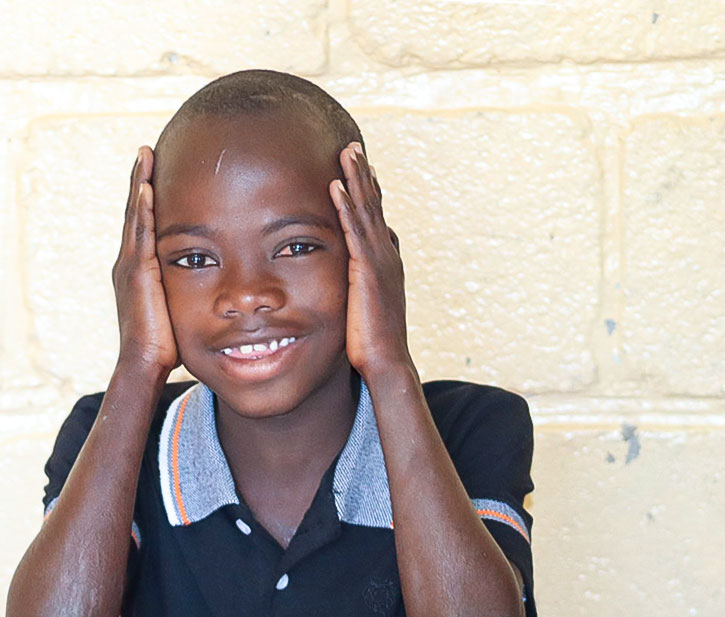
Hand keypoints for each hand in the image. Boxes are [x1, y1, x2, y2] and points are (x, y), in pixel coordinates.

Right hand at [111, 146, 178, 376]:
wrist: (144, 365)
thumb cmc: (166, 345)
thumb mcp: (181, 309)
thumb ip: (190, 291)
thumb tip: (216, 284)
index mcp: (139, 269)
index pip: (144, 224)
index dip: (147, 197)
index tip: (155, 169)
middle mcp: (129, 263)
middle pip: (135, 212)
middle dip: (140, 180)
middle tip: (147, 150)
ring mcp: (130, 267)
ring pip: (134, 216)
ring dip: (139, 184)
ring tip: (145, 155)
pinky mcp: (137, 274)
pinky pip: (140, 234)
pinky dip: (142, 209)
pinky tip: (147, 187)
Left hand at [329, 142, 413, 378]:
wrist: (386, 362)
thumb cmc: (371, 340)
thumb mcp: (365, 305)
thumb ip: (359, 285)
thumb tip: (352, 277)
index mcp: (385, 262)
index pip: (376, 219)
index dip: (369, 192)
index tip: (359, 167)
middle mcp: (387, 255)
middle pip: (374, 206)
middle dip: (363, 175)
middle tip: (353, 146)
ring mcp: (380, 262)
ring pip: (367, 211)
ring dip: (356, 179)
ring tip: (347, 152)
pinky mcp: (368, 272)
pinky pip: (355, 231)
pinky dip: (347, 206)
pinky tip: (337, 186)